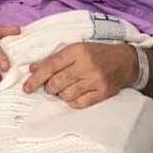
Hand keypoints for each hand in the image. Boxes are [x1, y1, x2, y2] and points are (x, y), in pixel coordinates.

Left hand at [23, 43, 137, 108]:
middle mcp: (86, 65)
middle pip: (57, 83)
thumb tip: (33, 68)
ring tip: (65, 89)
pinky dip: (73, 101)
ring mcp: (95, 80)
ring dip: (61, 94)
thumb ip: (55, 58)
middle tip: (51, 86)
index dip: (36, 78)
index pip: (51, 66)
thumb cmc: (97, 53)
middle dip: (49, 87)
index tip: (27, 87)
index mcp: (77, 51)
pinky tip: (74, 95)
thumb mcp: (77, 49)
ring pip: (66, 95)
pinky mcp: (103, 92)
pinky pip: (79, 103)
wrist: (125, 61)